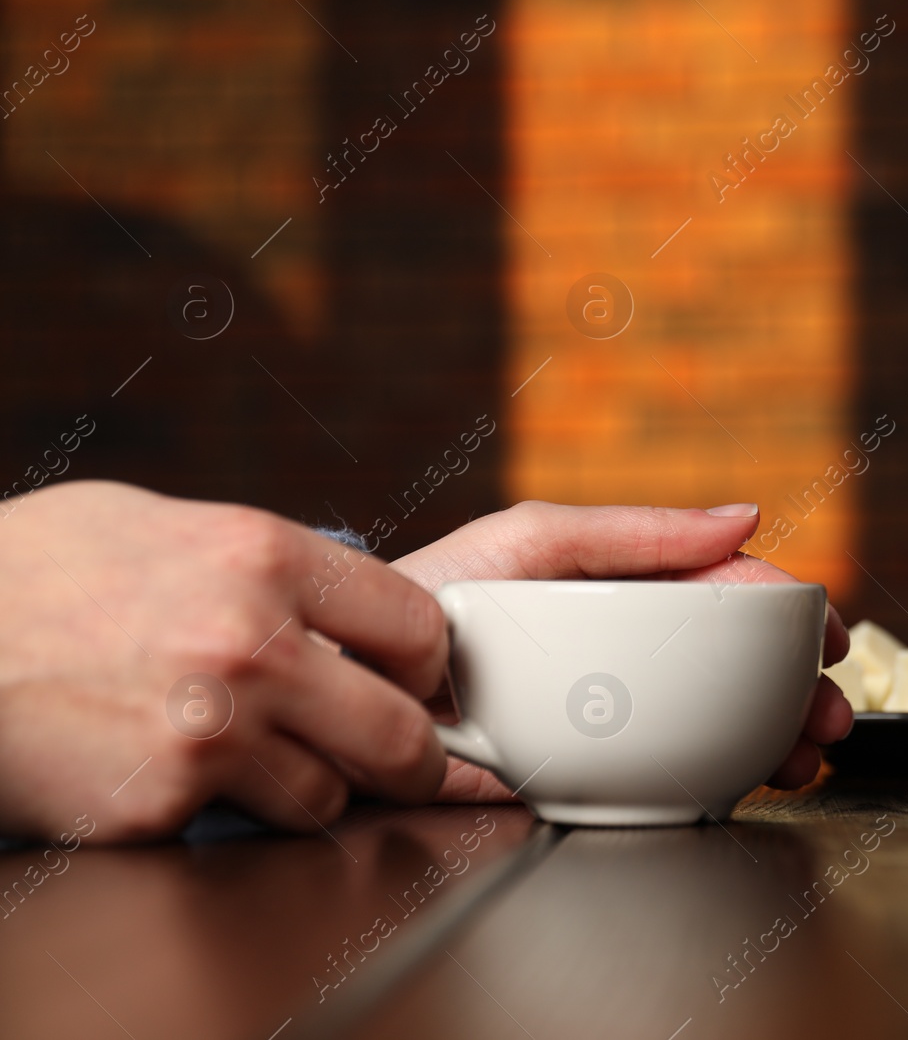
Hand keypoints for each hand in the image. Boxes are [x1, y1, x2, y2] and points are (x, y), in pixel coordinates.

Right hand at [0, 482, 448, 842]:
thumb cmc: (36, 573)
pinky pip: (244, 827)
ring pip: (329, 798)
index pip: (419, 627)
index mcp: (264, 555)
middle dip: (410, 758)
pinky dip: (225, 813)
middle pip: (403, 734)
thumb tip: (346, 602)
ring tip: (261, 758)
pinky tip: (179, 772)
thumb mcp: (166, 525)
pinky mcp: (160, 800)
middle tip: (399, 759)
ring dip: (311, 789)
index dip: (423, 664)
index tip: (411, 678)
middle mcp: (249, 641)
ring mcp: (208, 728)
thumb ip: (268, 565)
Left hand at [390, 501, 851, 800]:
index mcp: (625, 585)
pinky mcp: (591, 766)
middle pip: (739, 666)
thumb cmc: (443, 596)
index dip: (786, 616)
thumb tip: (743, 514)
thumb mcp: (544, 541)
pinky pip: (672, 774)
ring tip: (803, 755)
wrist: (368, 684)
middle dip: (797, 690)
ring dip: (775, 737)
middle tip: (829, 712)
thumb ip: (639, 529)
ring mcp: (615, 708)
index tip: (825, 639)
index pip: (728, 594)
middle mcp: (630, 647)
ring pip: (720, 723)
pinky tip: (749, 783)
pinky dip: (723, 779)